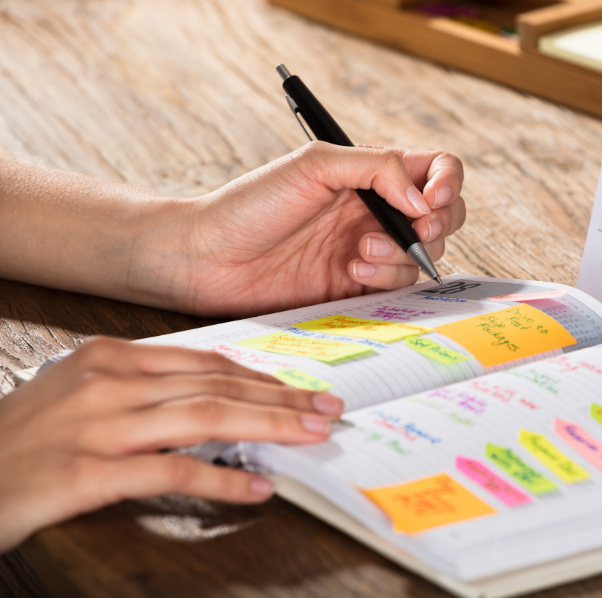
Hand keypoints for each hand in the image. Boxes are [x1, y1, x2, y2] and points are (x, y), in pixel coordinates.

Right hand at [0, 338, 343, 551]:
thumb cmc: (22, 439)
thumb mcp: (79, 393)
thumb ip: (142, 390)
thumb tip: (212, 396)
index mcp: (108, 359)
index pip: (205, 363)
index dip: (260, 377)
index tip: (299, 390)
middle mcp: (106, 383)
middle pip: (216, 386)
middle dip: (281, 399)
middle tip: (325, 409)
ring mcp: (96, 426)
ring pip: (205, 418)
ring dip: (269, 427)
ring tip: (310, 436)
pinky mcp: (87, 473)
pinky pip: (172, 472)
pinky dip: (223, 480)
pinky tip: (256, 488)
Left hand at [156, 143, 465, 316]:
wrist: (210, 259)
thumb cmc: (251, 204)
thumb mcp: (314, 165)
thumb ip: (376, 168)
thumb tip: (422, 200)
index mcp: (371, 172)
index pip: (436, 168)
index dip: (448, 182)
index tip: (431, 200)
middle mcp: (377, 209)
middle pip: (445, 214)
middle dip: (437, 223)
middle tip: (414, 229)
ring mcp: (371, 248)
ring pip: (426, 254)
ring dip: (402, 253)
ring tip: (360, 251)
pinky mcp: (360, 285)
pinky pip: (400, 285)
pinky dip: (386, 277)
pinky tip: (351, 269)